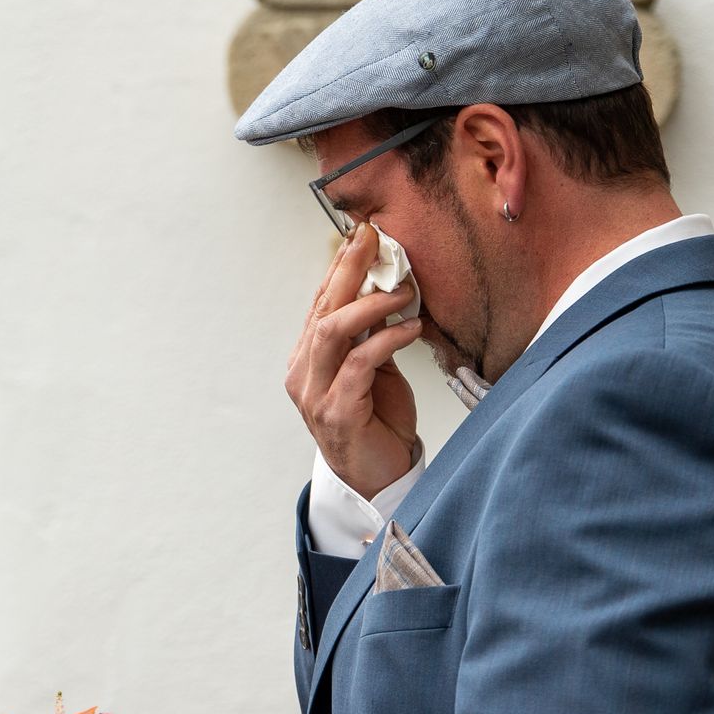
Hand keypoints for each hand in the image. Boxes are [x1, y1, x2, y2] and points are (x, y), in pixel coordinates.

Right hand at [285, 223, 422, 499]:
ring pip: (332, 331)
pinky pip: (359, 363)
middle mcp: (304, 373)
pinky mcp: (338, 412)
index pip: (321, 303)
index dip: (340, 267)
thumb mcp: (373, 369)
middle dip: (349, 269)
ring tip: (403, 289)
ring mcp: (315, 394)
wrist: (378, 478)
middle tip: (374, 239)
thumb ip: (371, 335)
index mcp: (308, 359)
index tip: (363, 235)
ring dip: (369, 303)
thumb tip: (388, 289)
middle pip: (323, 309)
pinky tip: (410, 327)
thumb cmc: (377, 422)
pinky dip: (386, 339)